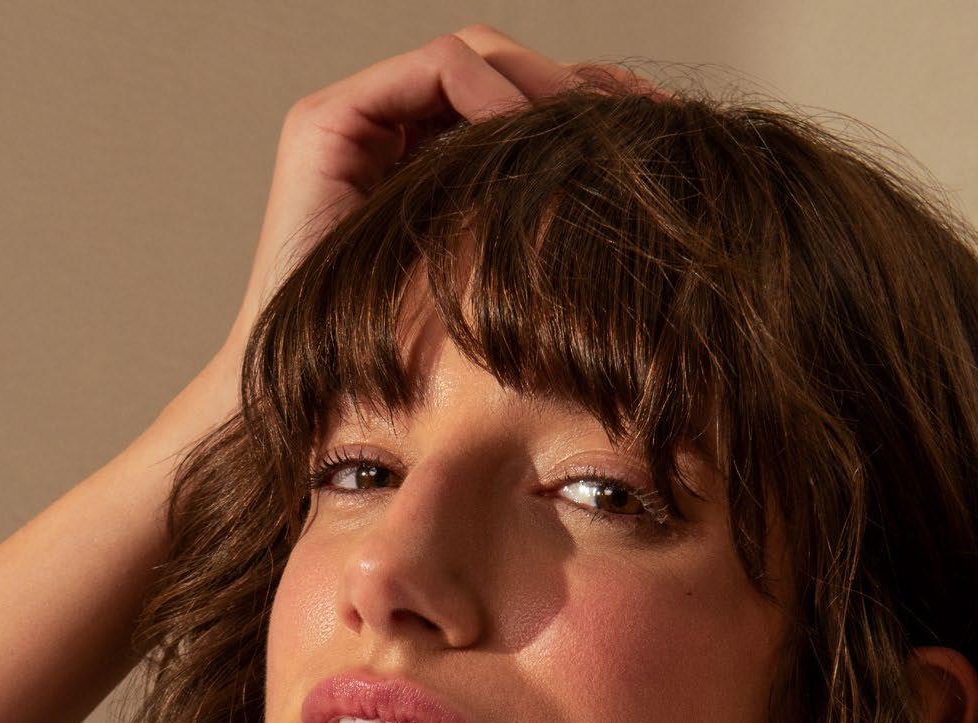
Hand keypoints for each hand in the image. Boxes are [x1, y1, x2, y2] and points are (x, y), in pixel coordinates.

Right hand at [215, 26, 659, 368]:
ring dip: (544, 84)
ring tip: (592, 129)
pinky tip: (529, 133)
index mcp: (438, 177)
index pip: (526, 111)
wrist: (314, 405)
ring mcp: (363, 124)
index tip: (662, 135)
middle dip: (583, 88)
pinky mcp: (330, 122)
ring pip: (479, 61)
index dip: (593, 114)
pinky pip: (436, 70)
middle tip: (648, 117)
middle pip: (509, 75)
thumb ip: (548, 243)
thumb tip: (651, 214)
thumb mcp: (505, 295)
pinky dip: (492, 89)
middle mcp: (398, 139)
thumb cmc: (409, 378)